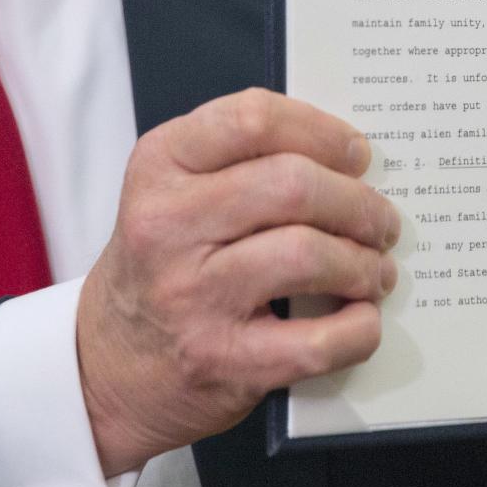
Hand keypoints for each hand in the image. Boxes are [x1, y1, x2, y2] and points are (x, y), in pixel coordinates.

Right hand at [73, 89, 400, 474]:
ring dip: (363, 263)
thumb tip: (349, 159)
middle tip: (381, 221)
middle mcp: (168, 226)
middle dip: (358, 202)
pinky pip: (316, 341)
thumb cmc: (162, 267)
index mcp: (160, 167)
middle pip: (293, 185)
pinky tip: (361, 320)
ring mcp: (193, 296)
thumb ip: (243, 163)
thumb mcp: (173, 194)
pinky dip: (358, 330)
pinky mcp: (222, 360)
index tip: (357, 154)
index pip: (253, 120)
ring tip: (375, 270)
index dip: (323, 132)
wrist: (105, 366)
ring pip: (308, 254)